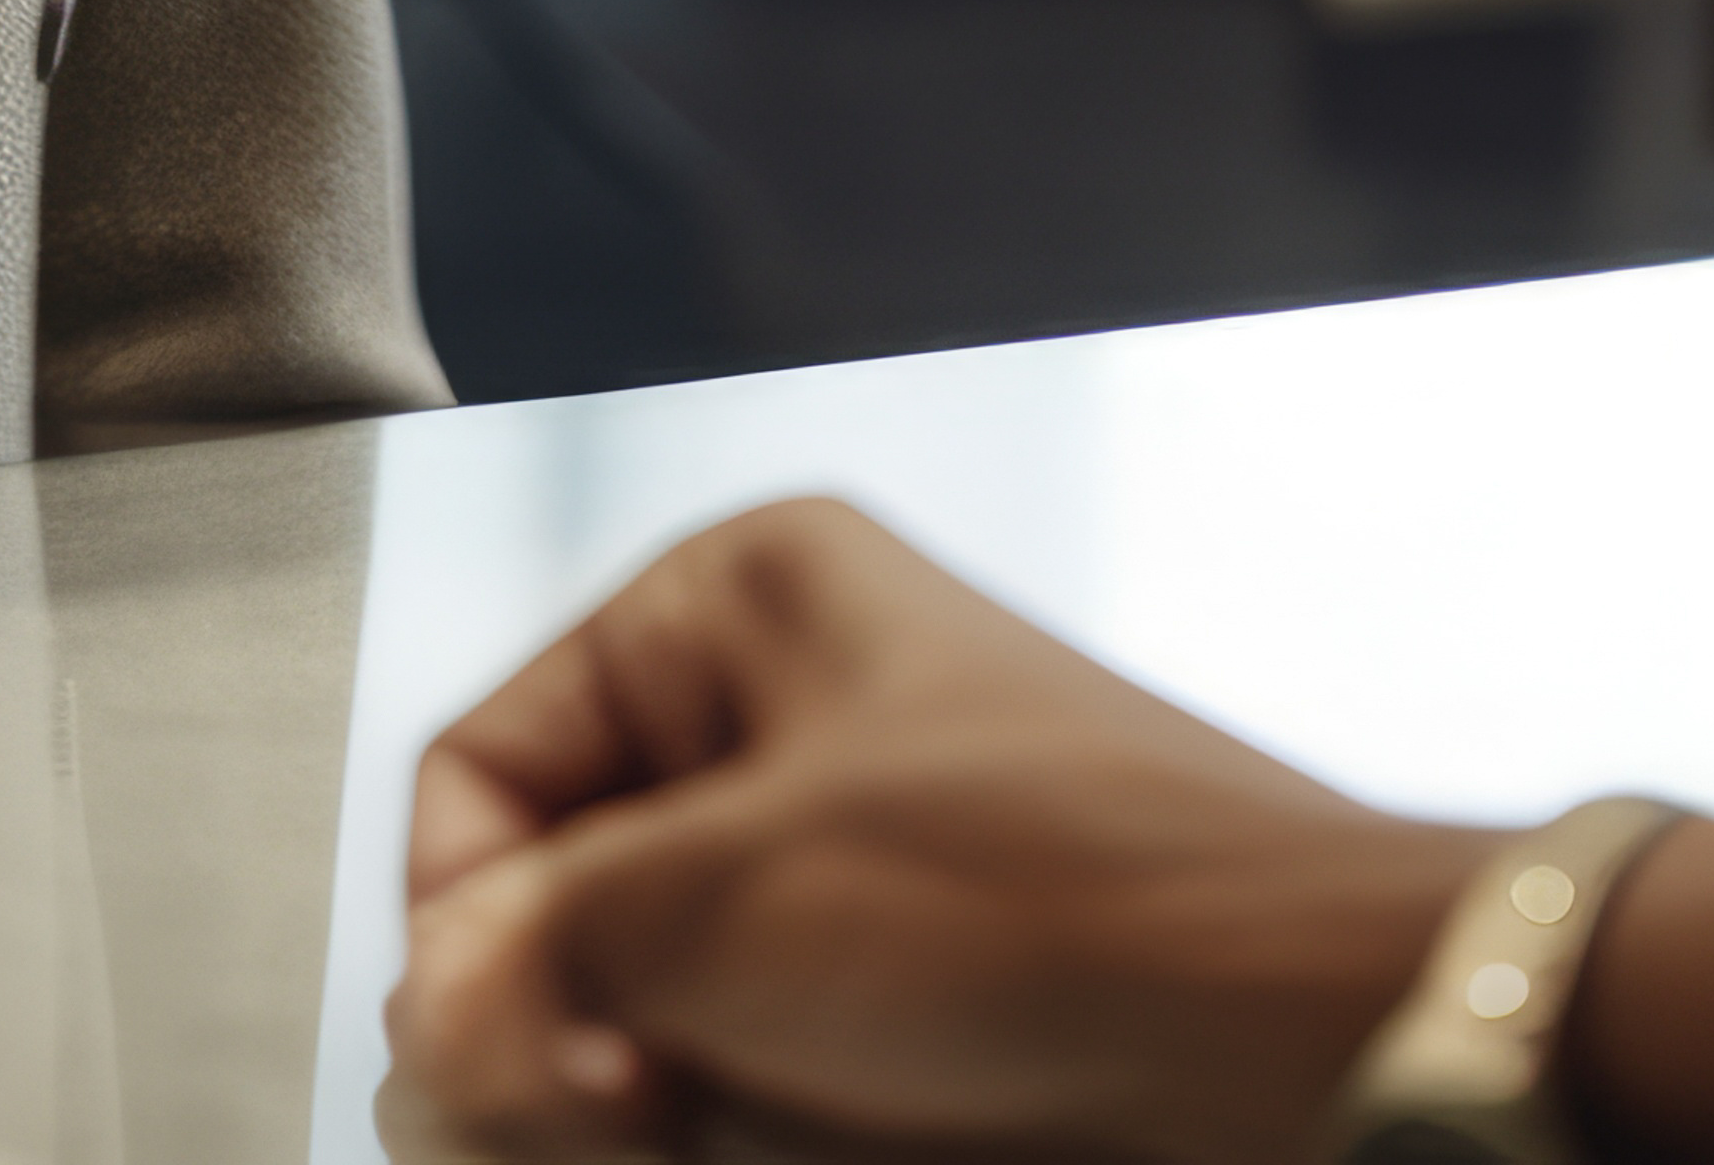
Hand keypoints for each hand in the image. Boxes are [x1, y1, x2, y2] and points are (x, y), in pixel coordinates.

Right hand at [389, 498, 1475, 1164]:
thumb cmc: (1054, 898)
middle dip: (560, 1030)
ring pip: (647, 1007)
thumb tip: (428, 1023)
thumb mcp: (724, 900)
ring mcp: (853, 862)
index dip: (464, 925)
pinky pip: (752, 1069)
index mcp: (738, 602)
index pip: (486, 765)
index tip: (494, 1048)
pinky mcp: (912, 992)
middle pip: (561, 899)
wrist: (1285, 1026)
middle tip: (610, 1117)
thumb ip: (530, 951)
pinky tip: (792, 1145)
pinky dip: (737, 1126)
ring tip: (713, 1139)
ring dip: (647, 1100)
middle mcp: (789, 710)